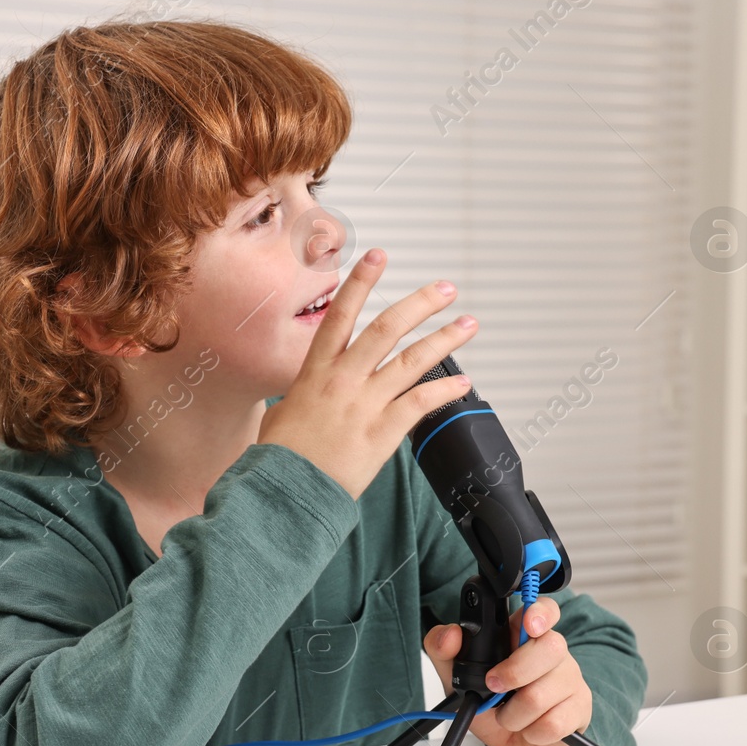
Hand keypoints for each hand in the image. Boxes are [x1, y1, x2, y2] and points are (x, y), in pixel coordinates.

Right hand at [255, 248, 476, 499]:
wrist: (287, 490)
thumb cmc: (280, 456)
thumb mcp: (282, 413)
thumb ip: (302, 396)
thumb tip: (305, 394)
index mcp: (315, 371)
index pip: (340, 315)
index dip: (360, 281)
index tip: (377, 255)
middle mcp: (343, 381)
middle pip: (386, 329)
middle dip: (419, 304)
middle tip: (444, 289)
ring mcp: (365, 405)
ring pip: (412, 361)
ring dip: (444, 339)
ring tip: (467, 324)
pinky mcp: (382, 432)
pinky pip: (422, 404)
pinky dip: (445, 390)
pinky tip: (463, 382)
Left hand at [422, 597, 591, 745]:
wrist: (514, 744)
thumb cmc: (491, 704)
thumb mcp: (457, 676)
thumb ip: (443, 650)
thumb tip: (450, 634)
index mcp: (524, 636)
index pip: (545, 610)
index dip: (541, 612)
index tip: (529, 624)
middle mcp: (552, 652)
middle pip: (550, 648)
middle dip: (514, 673)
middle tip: (494, 686)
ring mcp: (570, 680)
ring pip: (542, 693)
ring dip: (513, 714)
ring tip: (508, 715)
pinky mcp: (579, 709)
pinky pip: (554, 723)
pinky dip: (531, 732)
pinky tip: (529, 728)